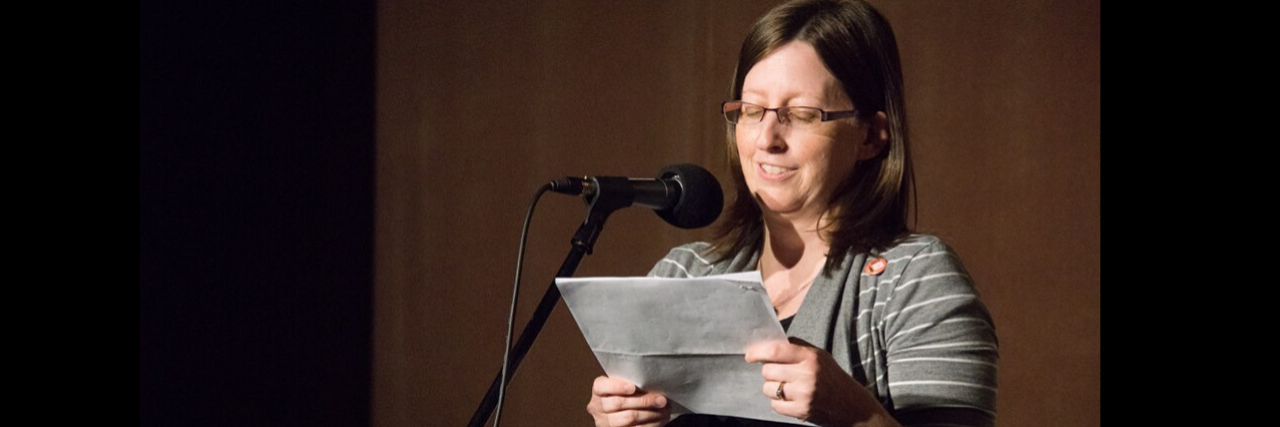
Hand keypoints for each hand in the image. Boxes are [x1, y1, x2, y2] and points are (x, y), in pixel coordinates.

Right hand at [586, 376, 670, 426]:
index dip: (617, 387)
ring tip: (665, 410)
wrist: (619, 414)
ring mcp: (605, 422)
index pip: (602, 386)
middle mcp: (598, 407)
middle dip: (643, 401)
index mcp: (598, 391)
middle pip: (619, 403)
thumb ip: (630, 381)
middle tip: (662, 400)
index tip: (634, 387)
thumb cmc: (625, 394)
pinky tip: (661, 419)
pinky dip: (651, 424)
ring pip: (628, 418)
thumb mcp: (622, 385)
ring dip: (650, 414)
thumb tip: (653, 380)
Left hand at [745, 339, 892, 426]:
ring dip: (772, 388)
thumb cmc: (831, 377)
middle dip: (769, 372)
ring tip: (787, 387)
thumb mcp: (819, 356)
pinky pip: (775, 405)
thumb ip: (795, 349)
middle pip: (768, 371)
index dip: (757, 352)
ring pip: (768, 389)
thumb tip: (767, 345)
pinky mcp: (802, 411)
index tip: (749, 355)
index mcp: (810, 357)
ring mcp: (804, 394)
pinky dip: (778, 402)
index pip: (776, 351)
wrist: (852, 405)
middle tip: (779, 374)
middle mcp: (807, 375)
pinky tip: (790, 399)